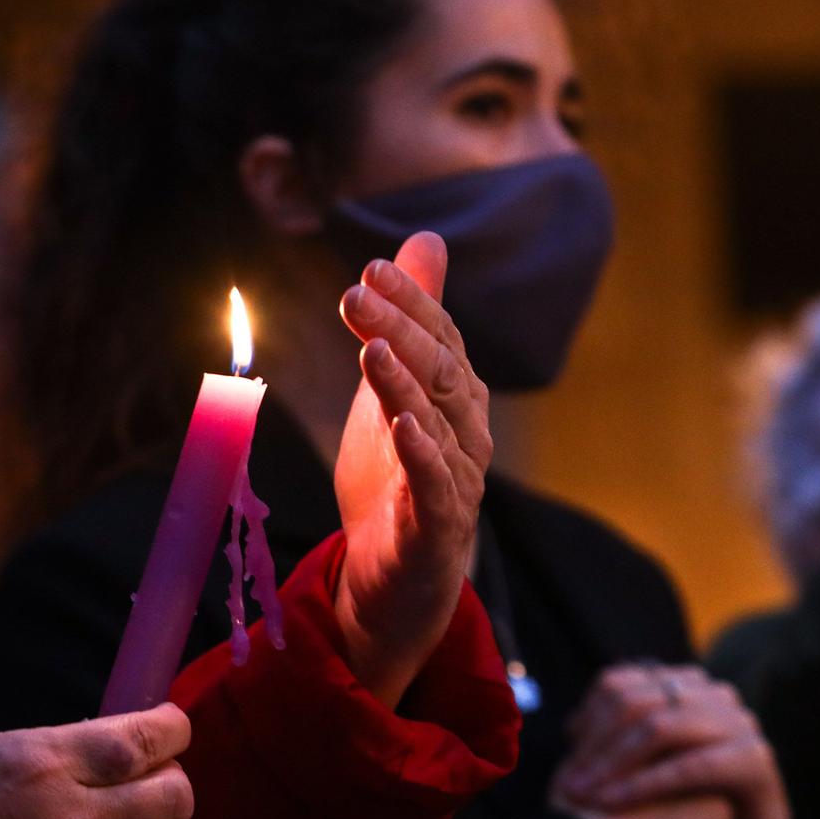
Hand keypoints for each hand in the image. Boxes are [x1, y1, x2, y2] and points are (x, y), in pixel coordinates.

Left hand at [332, 233, 493, 705]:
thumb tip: (423, 239)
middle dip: (400, 329)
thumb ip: (408, 320)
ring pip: (437, 424)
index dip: (410, 301)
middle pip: (439, 372)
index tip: (370, 266)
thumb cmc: (396, 478)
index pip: (440, 337)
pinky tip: (403, 427)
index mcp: (455, 396)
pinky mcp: (438, 527)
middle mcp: (466, 432)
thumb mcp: (391, 387)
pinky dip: (422, 456)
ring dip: (405, 384)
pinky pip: (436, 487)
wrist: (394, 578)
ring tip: (372, 350)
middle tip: (354, 293)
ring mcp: (456, 480)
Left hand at [554, 662, 791, 818]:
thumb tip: (571, 725)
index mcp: (682, 683)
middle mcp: (711, 693)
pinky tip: (613, 802)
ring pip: (657, 729)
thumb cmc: (688, 791)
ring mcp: (737, 721)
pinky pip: (688, 766)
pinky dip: (645, 784)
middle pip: (633, 703)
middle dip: (594, 745)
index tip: (565, 752)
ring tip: (584, 795)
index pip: (616, 684)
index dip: (585, 717)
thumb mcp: (645, 755)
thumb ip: (615, 734)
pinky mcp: (753, 758)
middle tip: (566, 784)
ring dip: (613, 764)